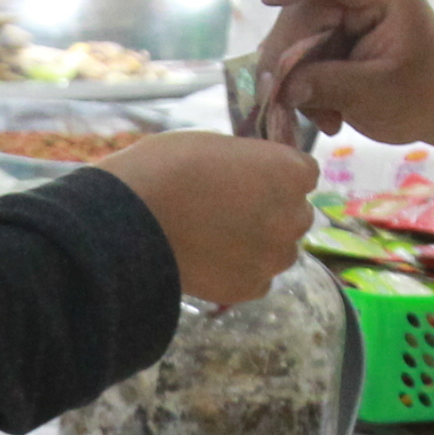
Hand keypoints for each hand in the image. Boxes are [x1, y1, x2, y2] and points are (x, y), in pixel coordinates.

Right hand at [103, 131, 316, 308]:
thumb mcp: (212, 146)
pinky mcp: (251, 288)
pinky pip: (258, 279)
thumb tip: (250, 176)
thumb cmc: (164, 168)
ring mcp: (274, 256)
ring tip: (218, 240)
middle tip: (232, 211)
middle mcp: (292, 215)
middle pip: (296, 214)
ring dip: (260, 245)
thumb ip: (245, 163)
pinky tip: (210, 261)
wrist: (128, 223)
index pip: (305, 173)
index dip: (278, 175)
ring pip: (280, 251)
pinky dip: (240, 272)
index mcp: (288, 171)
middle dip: (273, 212)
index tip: (254, 178)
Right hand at [256, 0, 433, 143]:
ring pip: (295, 33)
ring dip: (296, 78)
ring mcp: (345, 10)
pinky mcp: (333, 30)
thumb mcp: (377, 94)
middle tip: (284, 100)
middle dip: (289, 56)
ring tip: (323, 118)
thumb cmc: (423, 95)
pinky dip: (303, 83)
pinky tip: (324, 114)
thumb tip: (281, 87)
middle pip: (303, 8)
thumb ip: (329, 85)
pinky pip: (300, 50)